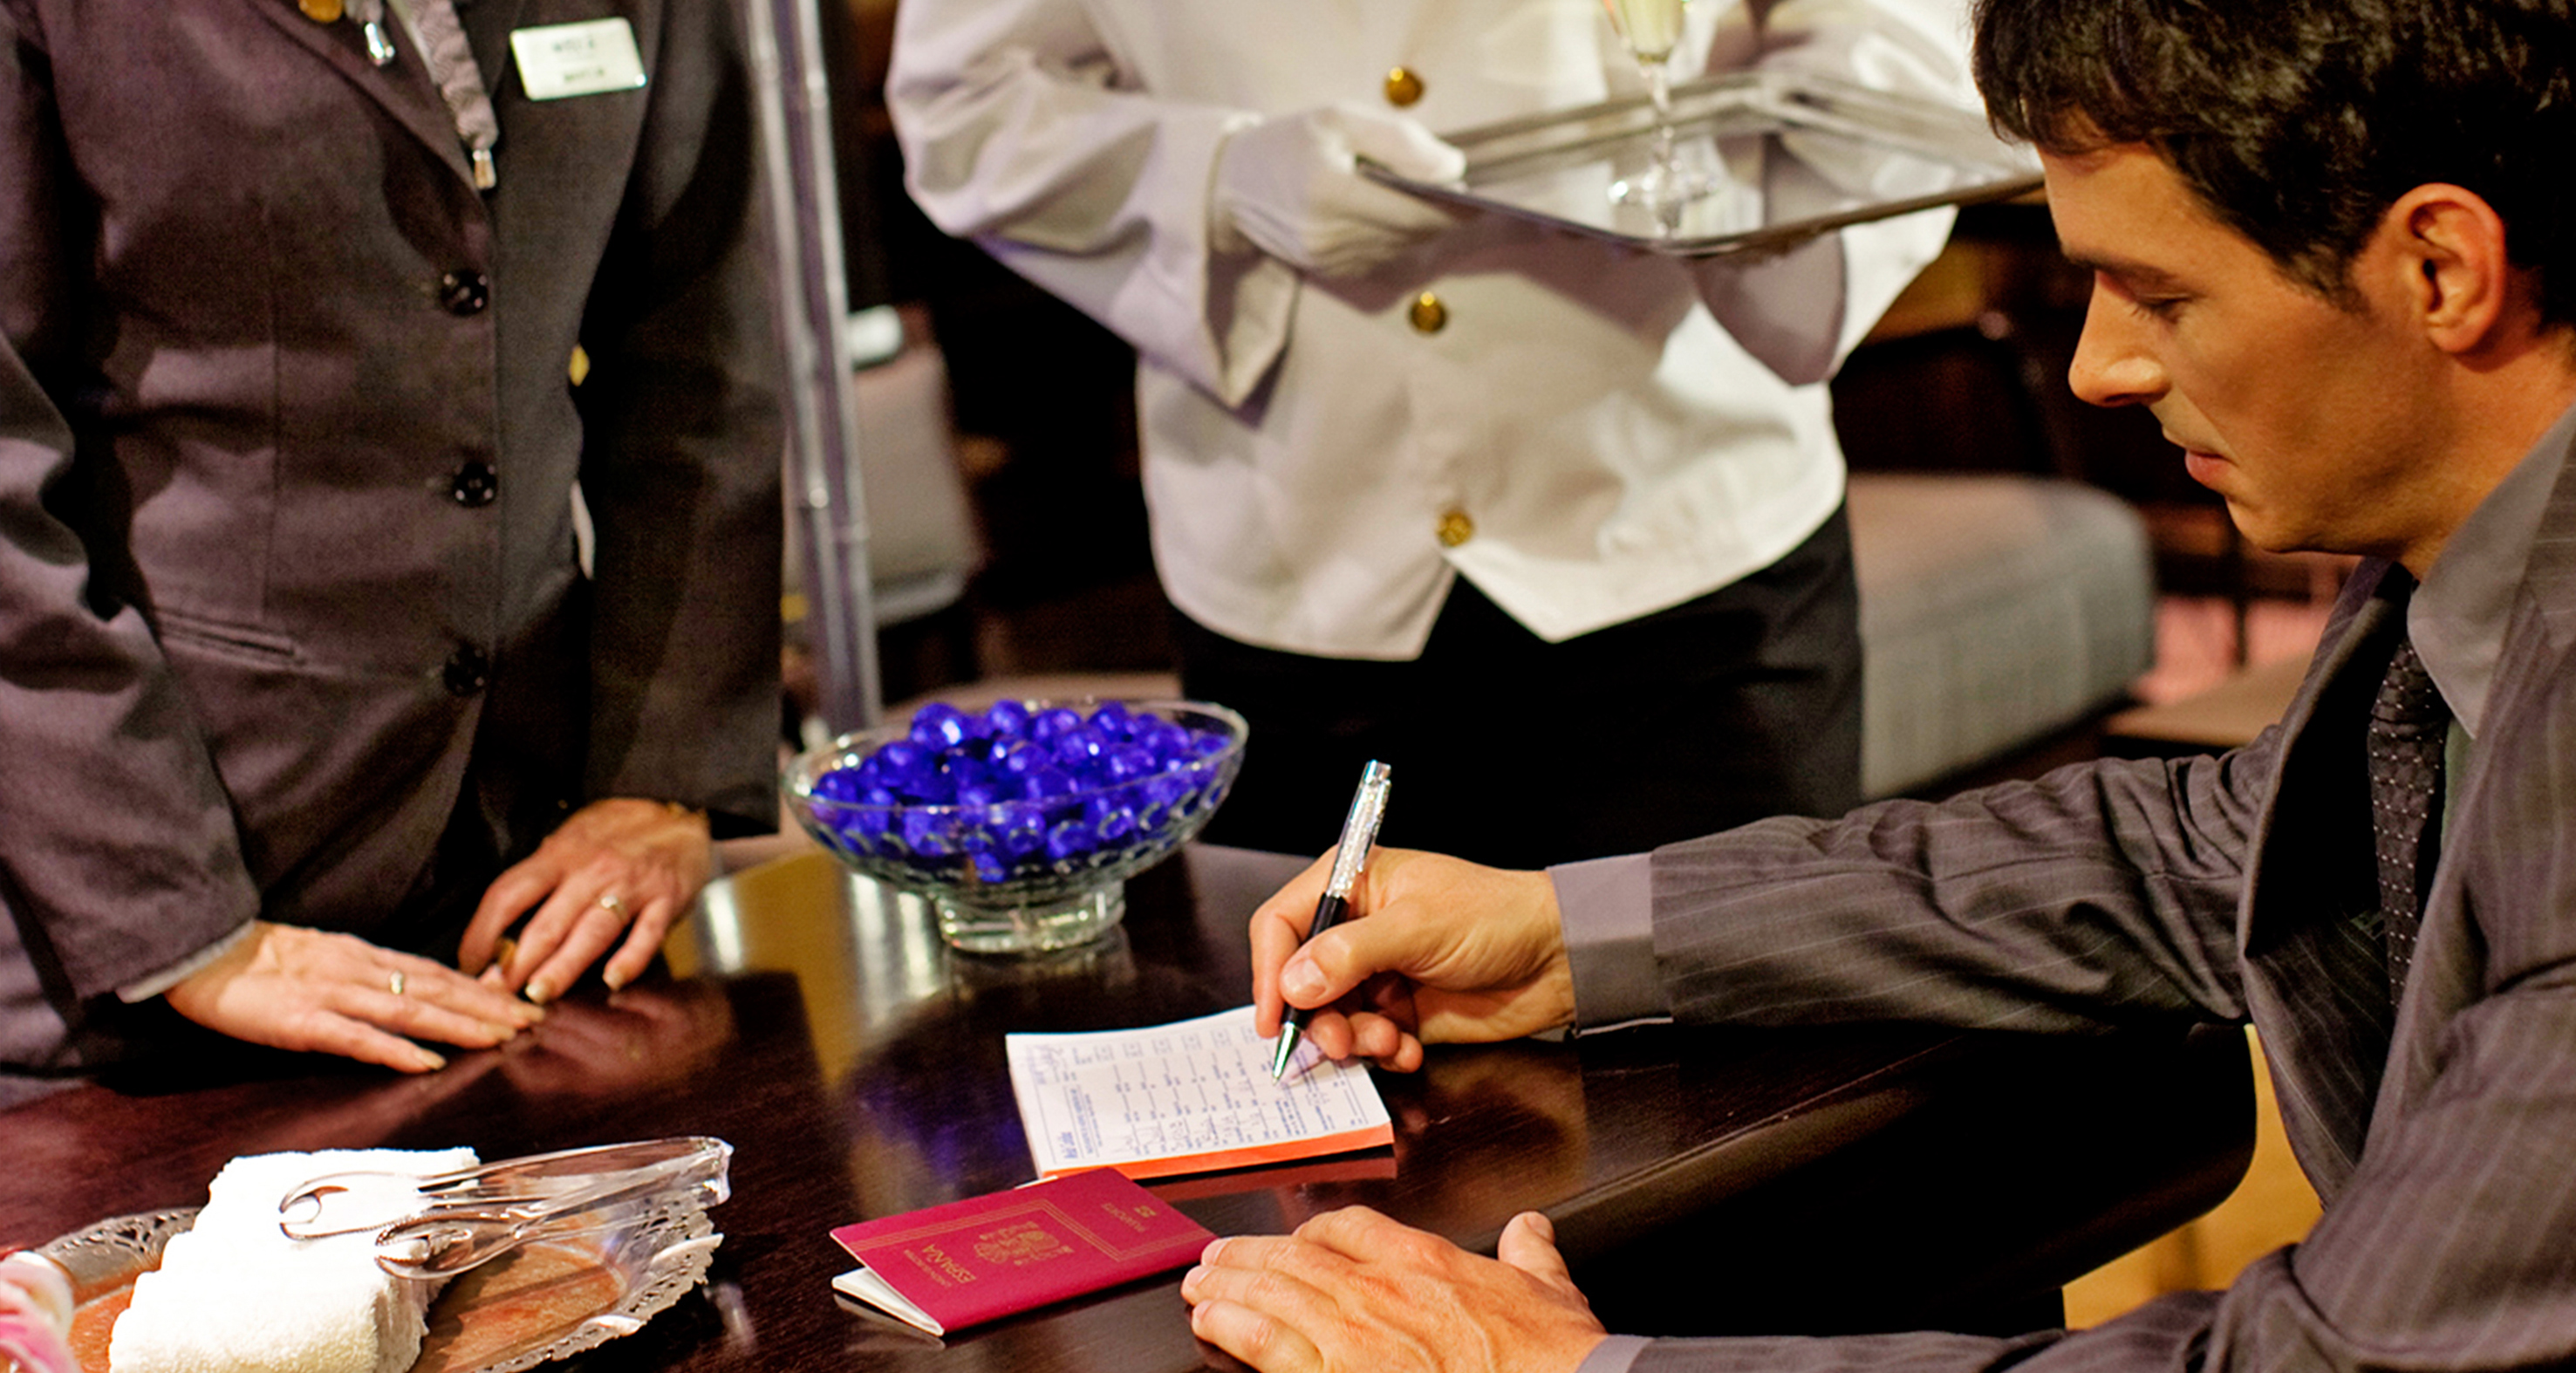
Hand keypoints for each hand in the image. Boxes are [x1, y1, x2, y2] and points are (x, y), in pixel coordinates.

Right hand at [163, 922, 540, 1073]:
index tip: (519, 1001)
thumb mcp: (321, 960)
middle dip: (486, 1007)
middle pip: (435, 990)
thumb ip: (364, 976)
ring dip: (460, 1025)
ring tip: (502, 1038)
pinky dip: (396, 1049)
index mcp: (362, 958)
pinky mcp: (302, 1022)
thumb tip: (409, 991)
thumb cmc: (256, 962)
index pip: (434, 973)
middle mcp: (357, 971)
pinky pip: (357, 1037)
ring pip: (410, 1010)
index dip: (479, 989)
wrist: (197, 950)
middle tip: (532, 1021)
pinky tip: (429, 1062)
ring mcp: (331, 995)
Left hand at [456, 798, 711, 1002]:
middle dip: (517, 964)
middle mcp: (591, 870)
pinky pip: (647, 933)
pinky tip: (613, 981)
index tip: (470, 964)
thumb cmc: (617, 833)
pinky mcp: (668, 899)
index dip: (482, 932)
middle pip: (547, 922)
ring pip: (591, 931)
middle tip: (496, 996)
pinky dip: (630, 958)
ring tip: (540, 994)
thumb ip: (543, 880)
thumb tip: (501, 933)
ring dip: (563, 966)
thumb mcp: (570, 842)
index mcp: (559, 856)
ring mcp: (631, 886)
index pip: (509, 895)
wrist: (680, 812)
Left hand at [1182, 1207, 1606, 1372]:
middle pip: (1296, 1255)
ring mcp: (1356, 1334)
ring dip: (1229, 1284)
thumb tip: (1530, 1231)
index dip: (1315, 1230)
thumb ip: (1531, 1256)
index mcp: (1426, 1262)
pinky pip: (1271, 1344)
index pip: (1352, 1227)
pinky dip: (1235, 1327)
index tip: (1299, 1238)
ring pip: (1274, 1292)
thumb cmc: (1549, 1353)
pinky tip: (1212, 1321)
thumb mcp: (1550, 1289)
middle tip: (1216, 1256)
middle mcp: (1380, 1290)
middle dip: (1251, 1255)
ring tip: (1200, 1284)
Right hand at [1213, 104, 1466, 278]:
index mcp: (1329, 193)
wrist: (1233, 184)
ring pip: (1404, 249)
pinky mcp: (1331, 273)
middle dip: (1444, 215)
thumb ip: (1401, 140)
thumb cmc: (1291, 142)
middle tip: (1463, 193)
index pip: (1414, 211)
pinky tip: (1397, 217)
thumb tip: (1455, 170)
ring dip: (1424, 227)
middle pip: (1414, 233)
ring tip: (1432, 201)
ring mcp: (1328, 261)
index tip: (1481, 194)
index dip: (1455, 206)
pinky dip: (1400, 239)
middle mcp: (1328, 236)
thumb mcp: (1341, 119)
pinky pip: (1385, 259)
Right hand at [1250, 848, 1574, 1071]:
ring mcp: (1377, 973)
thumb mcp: (1419, 927)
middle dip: (1318, 1017)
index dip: (1271, 970)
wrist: (1557, 960)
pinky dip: (1382, 1053)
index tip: (1275, 1016)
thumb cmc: (1496, 917)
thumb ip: (1351, 954)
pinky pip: (1366, 1041)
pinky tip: (1409, 1050)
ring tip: (1389, 1043)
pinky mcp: (1399, 1011)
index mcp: (1353, 884)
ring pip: (1331, 1017)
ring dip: (1354, 1039)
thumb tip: (1294, 982)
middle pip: (1300, 981)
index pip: (1283, 924)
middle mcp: (1357, 928)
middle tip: (1341, 1042)